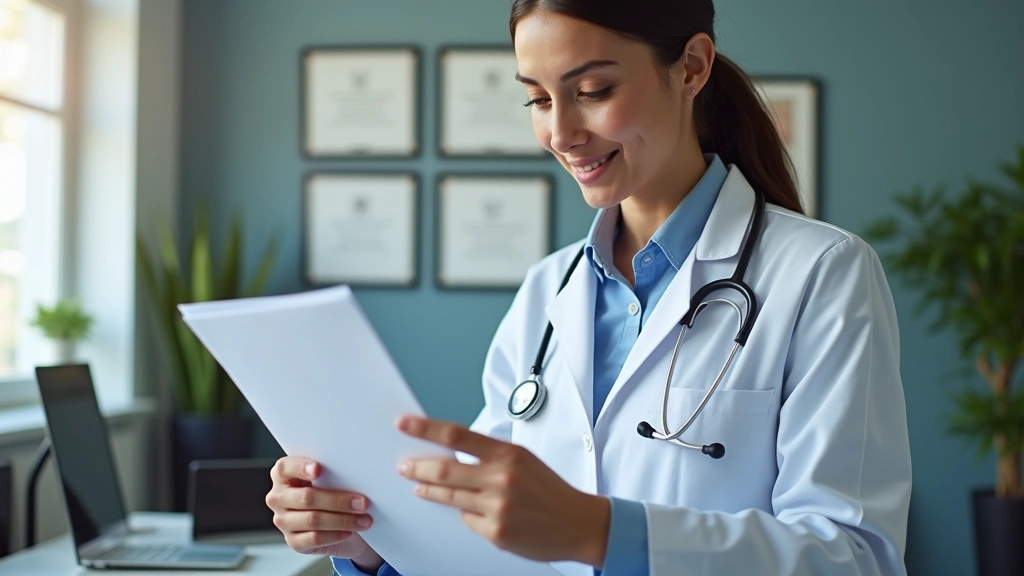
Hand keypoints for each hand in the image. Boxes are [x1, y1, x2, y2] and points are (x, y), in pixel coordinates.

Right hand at [266, 456, 382, 569]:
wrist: (334, 521)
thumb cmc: (330, 491)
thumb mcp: (329, 478)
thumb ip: (331, 473)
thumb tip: (353, 474)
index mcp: (283, 475)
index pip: (284, 468)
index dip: (300, 467)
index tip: (319, 469)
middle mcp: (278, 498)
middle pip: (307, 497)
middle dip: (338, 500)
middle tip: (363, 502)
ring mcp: (283, 521)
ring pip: (313, 520)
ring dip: (343, 520)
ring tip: (363, 519)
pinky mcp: (293, 541)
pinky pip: (315, 538)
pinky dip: (335, 535)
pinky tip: (349, 531)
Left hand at [395, 415, 610, 566]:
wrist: (578, 523)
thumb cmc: (549, 490)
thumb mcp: (523, 460)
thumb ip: (489, 456)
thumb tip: (450, 452)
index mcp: (508, 454)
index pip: (456, 434)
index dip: (425, 428)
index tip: (404, 424)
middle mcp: (501, 478)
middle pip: (444, 468)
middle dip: (417, 466)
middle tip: (404, 465)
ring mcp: (498, 507)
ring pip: (449, 496)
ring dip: (429, 490)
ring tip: (419, 486)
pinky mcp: (496, 533)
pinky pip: (466, 520)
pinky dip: (464, 513)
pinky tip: (468, 510)